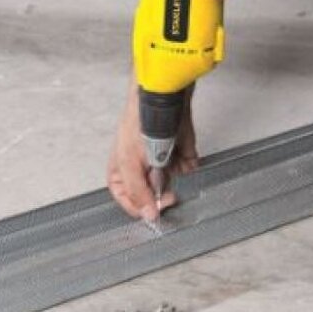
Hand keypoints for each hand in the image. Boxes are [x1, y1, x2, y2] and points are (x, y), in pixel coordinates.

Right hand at [106, 80, 198, 219]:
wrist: (165, 95)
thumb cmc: (139, 121)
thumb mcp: (130, 163)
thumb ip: (139, 192)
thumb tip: (148, 216)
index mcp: (123, 169)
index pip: (128, 199)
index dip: (139, 207)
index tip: (153, 213)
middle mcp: (142, 166)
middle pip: (153, 194)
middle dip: (162, 194)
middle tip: (170, 196)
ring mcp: (162, 158)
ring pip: (173, 181)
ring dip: (173, 173)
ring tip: (169, 159)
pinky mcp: (182, 150)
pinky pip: (189, 166)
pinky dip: (188, 161)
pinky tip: (182, 151)